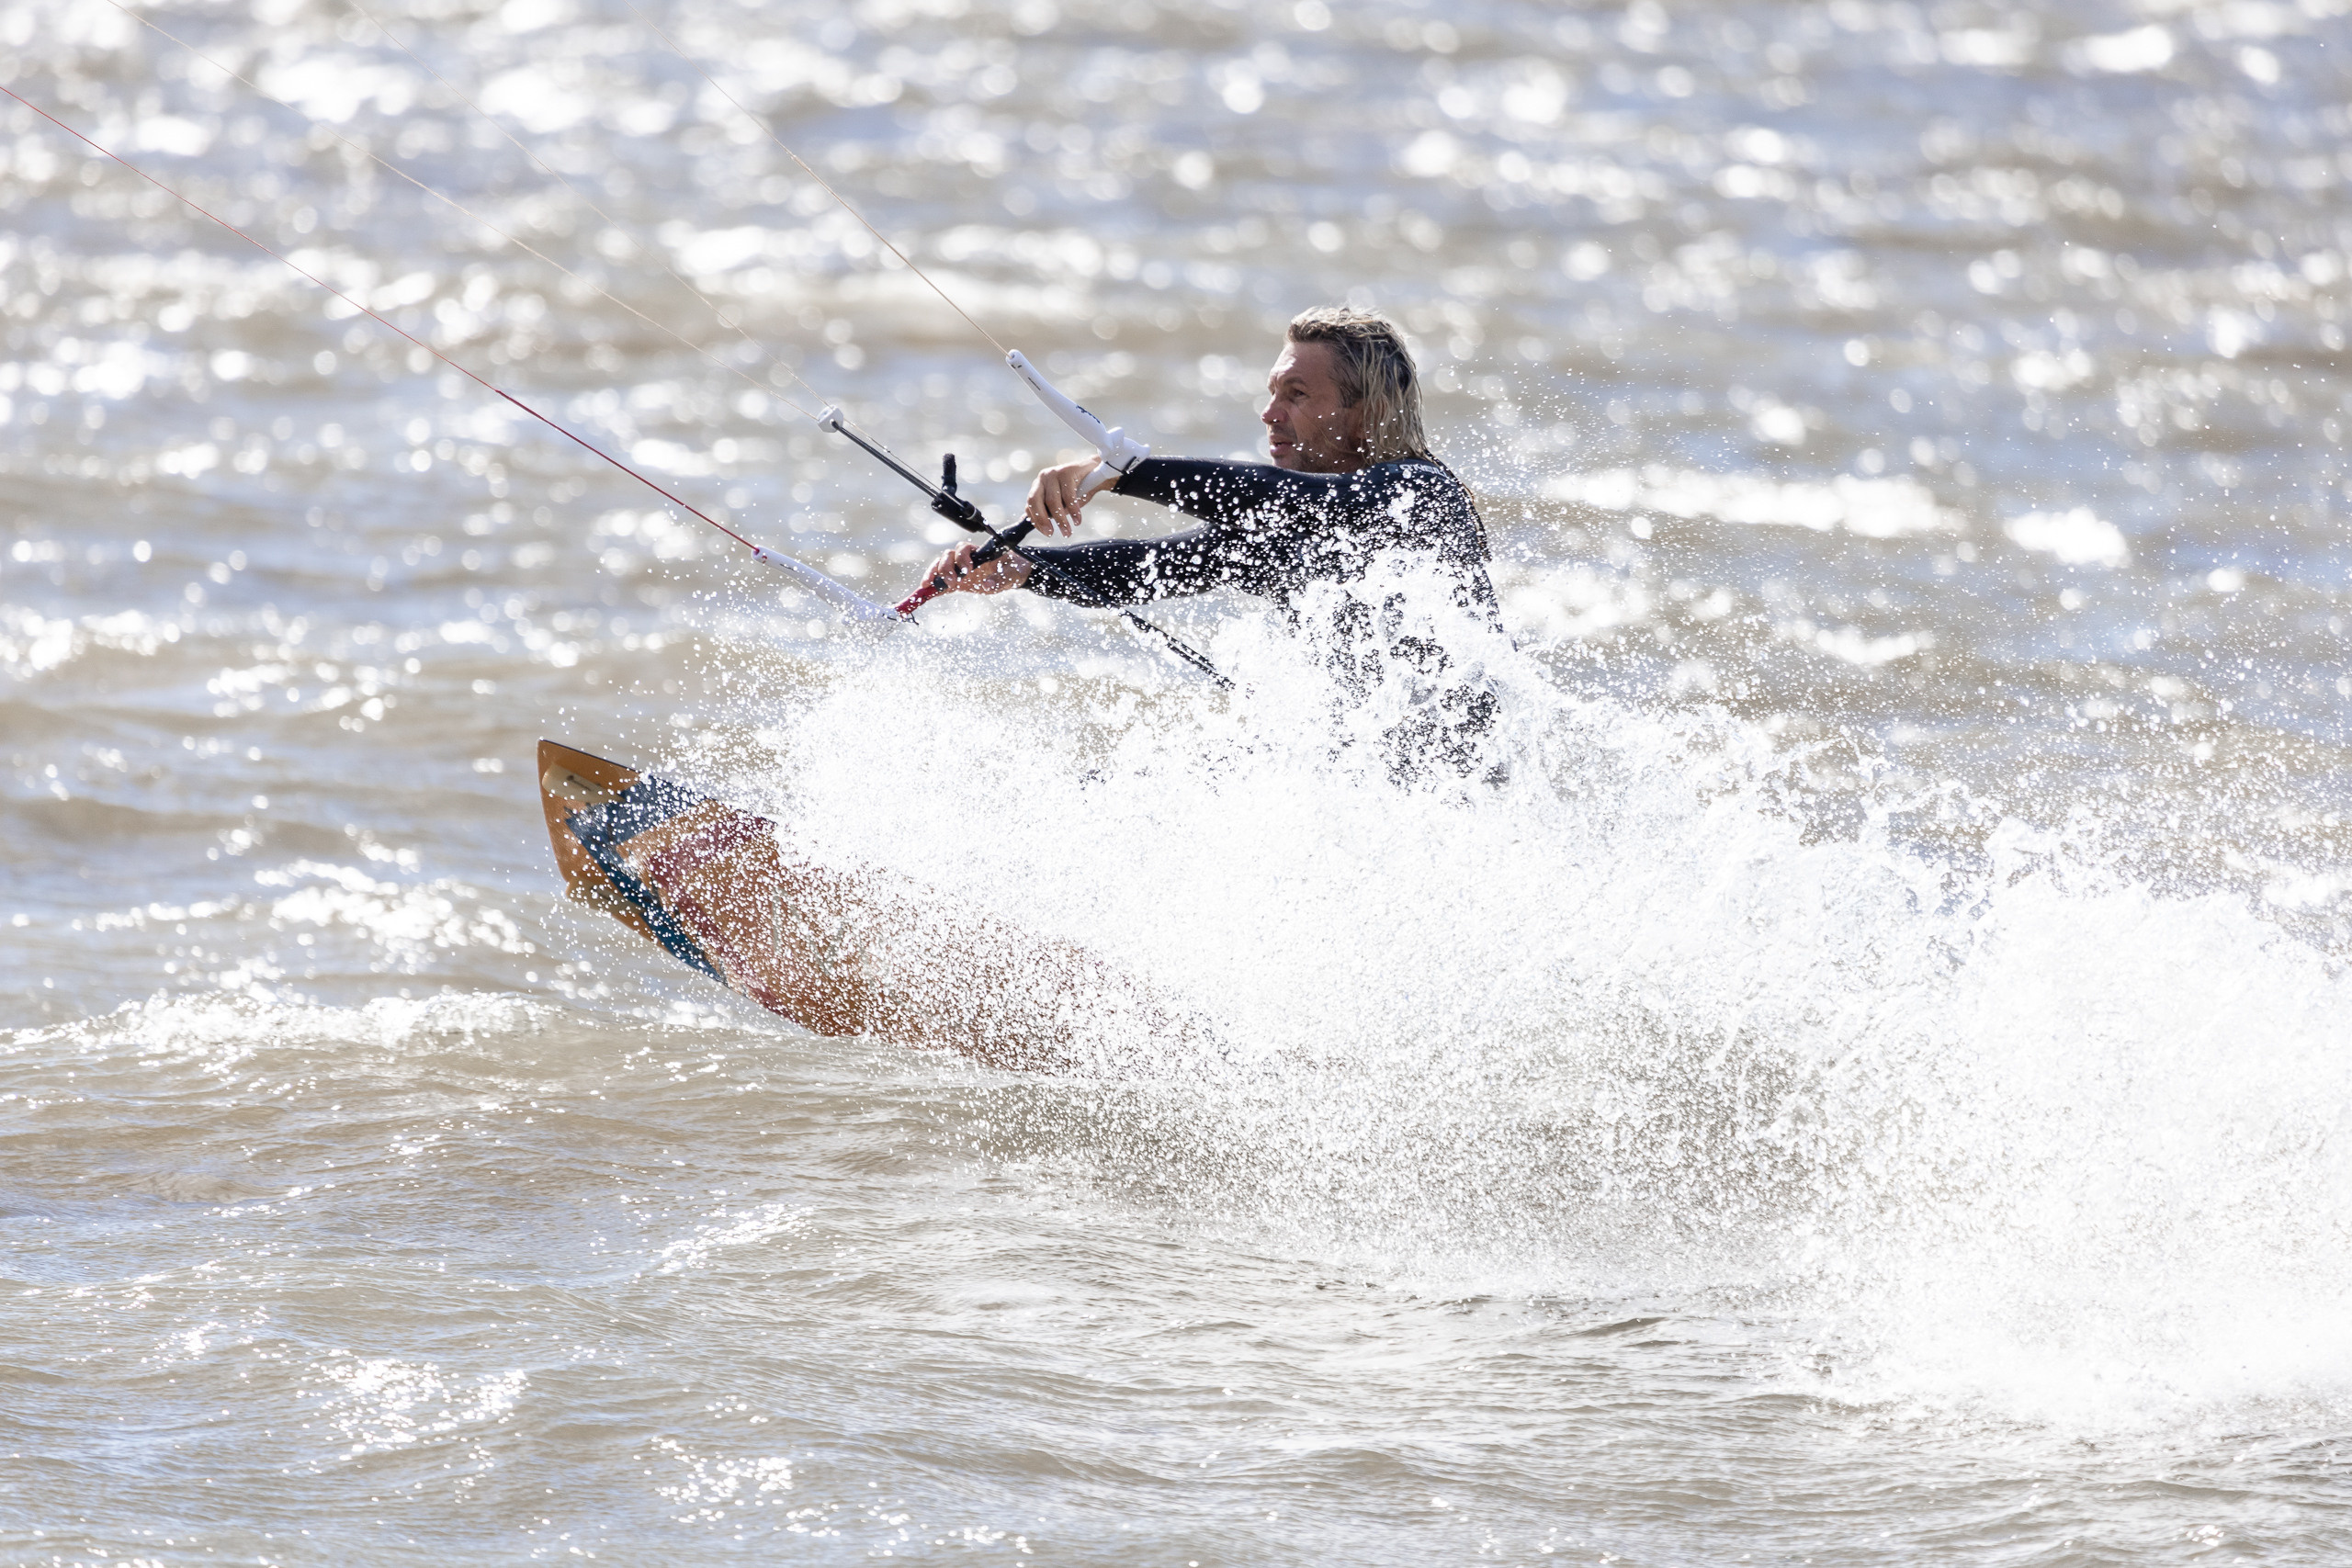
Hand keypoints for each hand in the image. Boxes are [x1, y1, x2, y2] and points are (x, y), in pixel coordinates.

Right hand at [912, 540, 1030, 597]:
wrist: (1014, 574)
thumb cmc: (1012, 569)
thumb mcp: (1010, 574)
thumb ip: (999, 578)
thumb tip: (986, 584)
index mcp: (978, 552)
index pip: (963, 548)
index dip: (962, 558)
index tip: (967, 570)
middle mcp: (966, 558)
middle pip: (948, 556)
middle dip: (945, 567)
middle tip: (951, 582)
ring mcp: (959, 570)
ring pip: (941, 567)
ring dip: (934, 575)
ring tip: (928, 586)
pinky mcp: (957, 582)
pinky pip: (942, 583)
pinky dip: (933, 588)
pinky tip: (924, 594)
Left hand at [1025, 457, 1120, 536]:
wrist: (1096, 470)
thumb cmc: (1077, 489)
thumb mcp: (1062, 502)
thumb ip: (1052, 512)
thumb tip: (1045, 528)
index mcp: (1039, 485)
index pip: (1030, 505)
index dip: (1036, 520)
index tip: (1046, 532)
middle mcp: (1043, 478)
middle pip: (1035, 501)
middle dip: (1042, 519)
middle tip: (1050, 533)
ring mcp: (1053, 473)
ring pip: (1052, 501)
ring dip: (1061, 519)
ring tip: (1068, 531)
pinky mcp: (1066, 471)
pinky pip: (1068, 496)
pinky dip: (1073, 511)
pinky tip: (1077, 520)